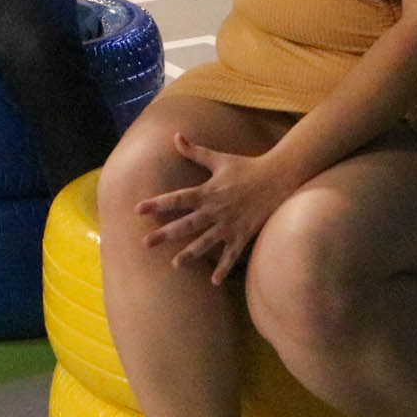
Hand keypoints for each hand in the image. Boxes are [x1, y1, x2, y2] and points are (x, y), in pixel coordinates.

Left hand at [135, 132, 295, 283]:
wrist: (279, 177)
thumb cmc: (247, 166)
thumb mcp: (218, 158)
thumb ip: (195, 151)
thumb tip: (175, 136)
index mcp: (207, 191)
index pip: (177, 199)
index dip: (157, 204)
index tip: (137, 209)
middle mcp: (215, 210)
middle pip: (186, 224)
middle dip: (165, 234)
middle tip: (145, 243)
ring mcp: (230, 224)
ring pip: (206, 242)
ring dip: (190, 254)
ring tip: (174, 265)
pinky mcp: (244, 234)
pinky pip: (232, 254)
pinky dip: (224, 268)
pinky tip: (213, 281)